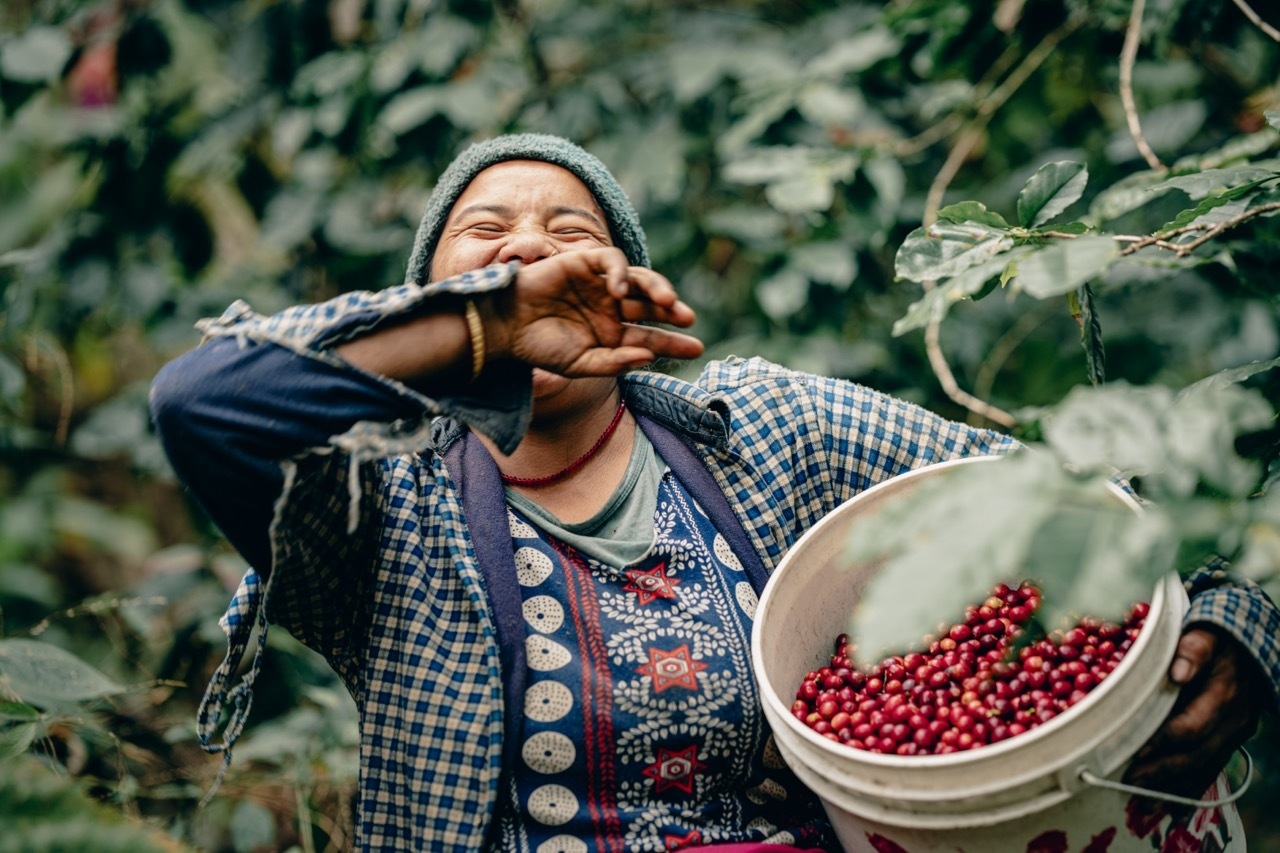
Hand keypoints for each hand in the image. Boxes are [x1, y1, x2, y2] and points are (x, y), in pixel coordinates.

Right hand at [483, 248, 703, 375]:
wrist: (504, 325)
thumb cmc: (539, 348)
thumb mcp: (579, 364)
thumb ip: (614, 364)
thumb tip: (647, 358)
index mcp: (612, 336)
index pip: (651, 339)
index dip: (674, 343)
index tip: (696, 349)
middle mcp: (611, 309)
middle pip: (652, 307)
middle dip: (672, 311)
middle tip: (687, 318)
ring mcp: (599, 285)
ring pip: (640, 281)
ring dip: (657, 288)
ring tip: (668, 302)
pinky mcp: (584, 263)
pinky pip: (612, 261)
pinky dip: (621, 272)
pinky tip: (619, 289)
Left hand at [1123, 623, 1262, 798]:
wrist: (1247, 651)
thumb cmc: (1215, 642)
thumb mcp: (1205, 637)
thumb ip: (1192, 651)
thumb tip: (1178, 671)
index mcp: (1223, 696)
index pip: (1191, 727)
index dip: (1162, 742)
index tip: (1135, 752)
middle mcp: (1233, 722)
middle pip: (1196, 755)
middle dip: (1162, 772)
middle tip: (1128, 782)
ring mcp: (1234, 736)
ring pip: (1204, 769)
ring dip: (1174, 789)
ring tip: (1144, 804)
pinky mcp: (1229, 743)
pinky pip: (1212, 770)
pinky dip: (1191, 790)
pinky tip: (1173, 808)